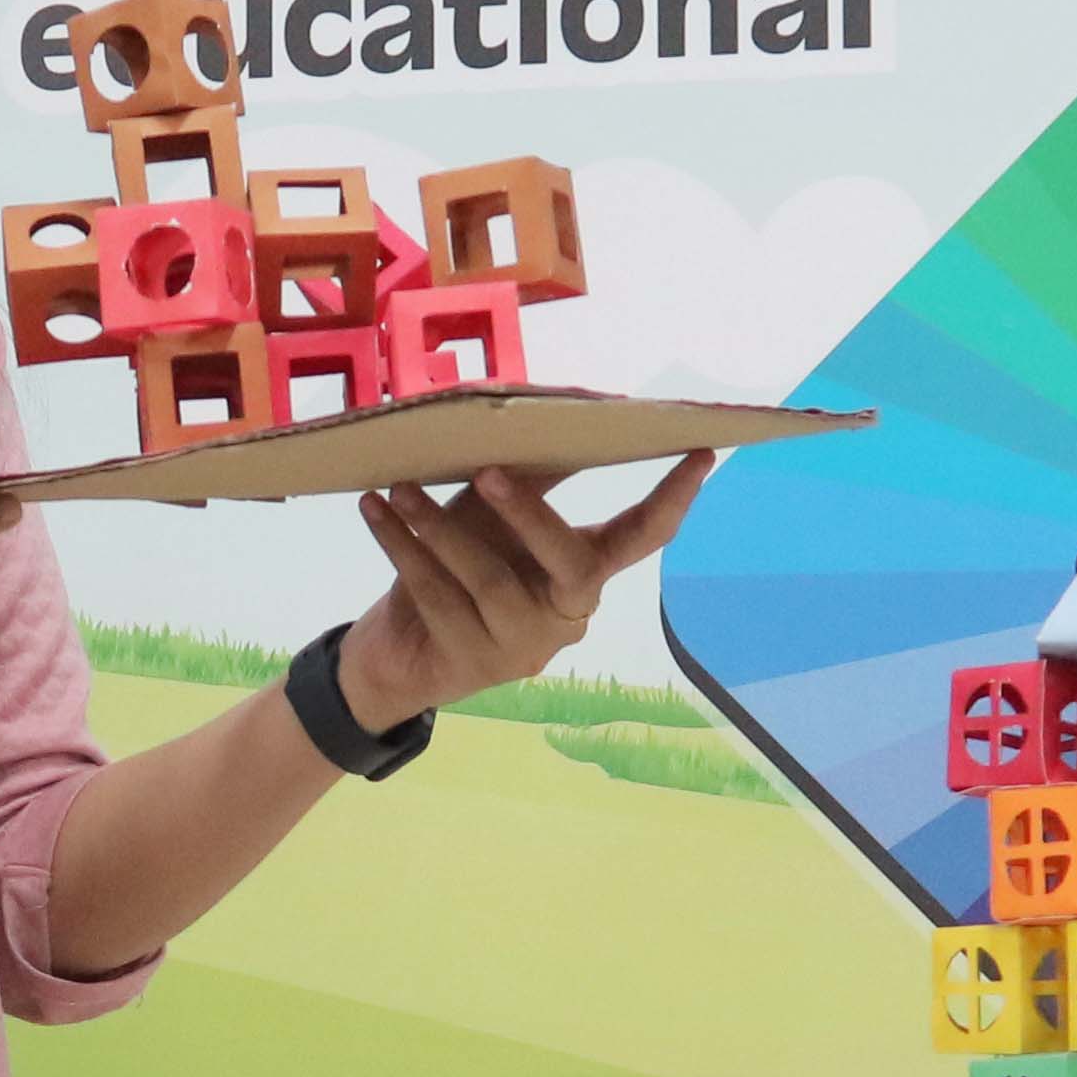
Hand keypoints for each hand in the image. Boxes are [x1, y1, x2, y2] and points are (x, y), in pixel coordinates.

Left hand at [335, 455, 717, 731]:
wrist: (396, 653)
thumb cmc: (456, 569)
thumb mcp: (492, 521)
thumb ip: (524, 480)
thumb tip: (551, 412)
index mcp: (584, 576)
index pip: (641, 538)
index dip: (672, 499)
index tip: (700, 453)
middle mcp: (567, 616)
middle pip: (575, 565)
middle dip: (533, 515)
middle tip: (488, 471)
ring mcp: (524, 647)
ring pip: (489, 581)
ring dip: (438, 528)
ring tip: (398, 488)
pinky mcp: (473, 665)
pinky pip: (439, 596)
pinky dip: (402, 548)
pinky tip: (375, 511)